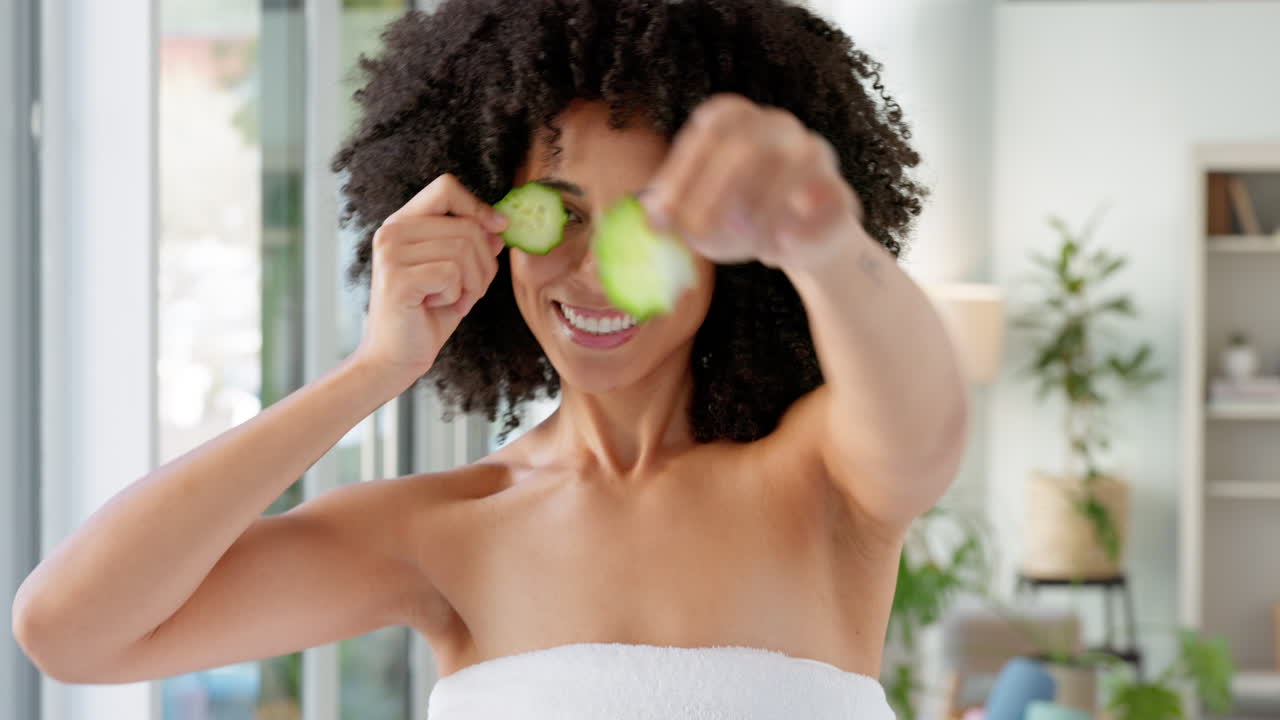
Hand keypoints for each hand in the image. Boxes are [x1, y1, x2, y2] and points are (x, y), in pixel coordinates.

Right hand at [351, 173, 507, 384]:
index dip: (478, 206)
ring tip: (453, 300)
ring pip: (464, 250)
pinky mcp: (397, 277)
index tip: (499, 228)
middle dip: (484, 264)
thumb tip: (499, 226)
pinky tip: (436, 306)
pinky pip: (452, 273)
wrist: (396, 358)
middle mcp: (392, 231)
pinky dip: (457, 295)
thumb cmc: (427, 315)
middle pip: (467, 226)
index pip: (446, 188)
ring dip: (472, 283)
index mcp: (403, 223)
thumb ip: (474, 246)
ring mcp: (391, 252)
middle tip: (469, 291)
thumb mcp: (458, 275)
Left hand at [644, 94, 865, 270]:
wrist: (801, 243)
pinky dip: (796, 232)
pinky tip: (775, 251)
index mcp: (742, 121)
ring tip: (740, 245)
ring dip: (758, 215)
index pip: (714, 123)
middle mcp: (782, 128)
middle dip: (715, 192)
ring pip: (791, 171)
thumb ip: (675, 212)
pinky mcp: (841, 196)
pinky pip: (826, 206)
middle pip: (749, 144)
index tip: (662, 210)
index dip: (685, 165)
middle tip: (696, 233)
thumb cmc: (741, 218)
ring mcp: (816, 157)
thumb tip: (654, 217)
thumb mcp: (699, 215)